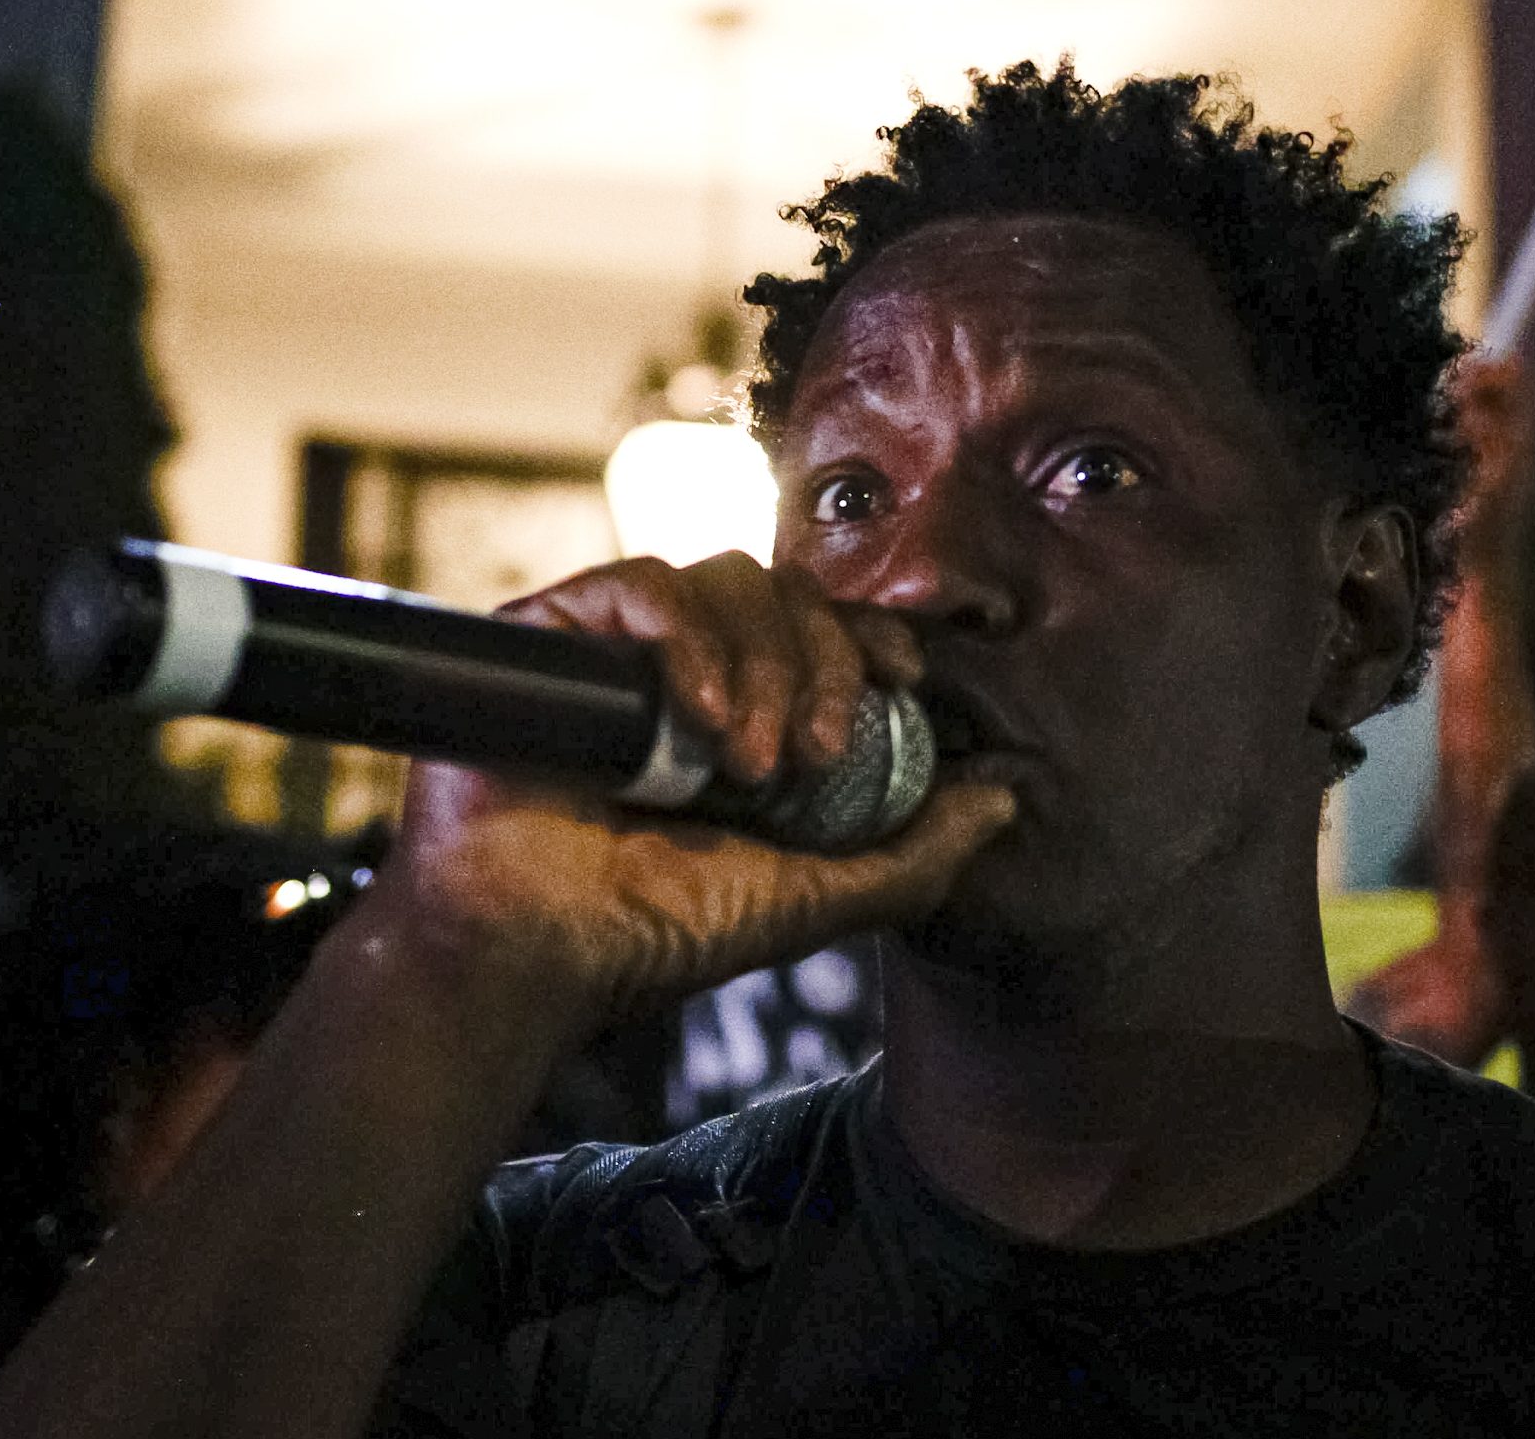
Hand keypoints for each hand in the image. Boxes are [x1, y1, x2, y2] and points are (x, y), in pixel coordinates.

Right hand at [378, 552, 1017, 1025]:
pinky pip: (639, 583)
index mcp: (742, 713)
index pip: (823, 629)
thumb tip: (1004, 800)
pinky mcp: (551, 633)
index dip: (872, 638)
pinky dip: (688, 638)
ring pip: (723, 579)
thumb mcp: (808, 900)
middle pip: (784, 594)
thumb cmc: (651, 935)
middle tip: (813, 755)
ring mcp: (615, 647)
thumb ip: (909, 858)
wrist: (530, 955)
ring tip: (748, 760)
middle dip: (820, 665)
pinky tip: (701, 719)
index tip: (907, 681)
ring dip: (760, 662)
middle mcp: (680, 669)